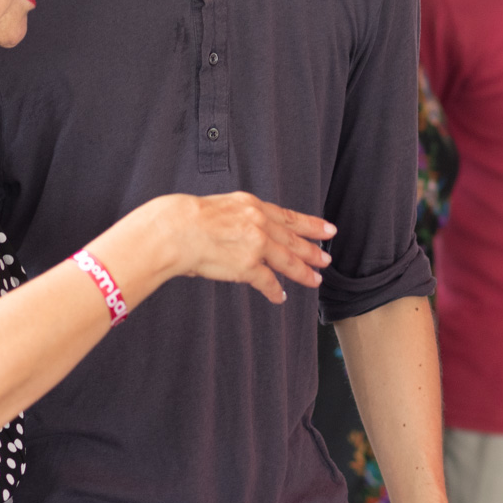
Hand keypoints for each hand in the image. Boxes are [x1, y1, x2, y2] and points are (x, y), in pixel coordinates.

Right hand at [158, 192, 334, 302]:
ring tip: (315, 279)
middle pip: (293, 240)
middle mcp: (259, 222)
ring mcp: (256, 244)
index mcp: (252, 205)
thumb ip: (238, 217)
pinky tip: (280, 297)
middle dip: (312, 250)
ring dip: (303, 272)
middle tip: (326, 258)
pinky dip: (275, 291)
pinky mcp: (248, 266)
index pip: (288, 217)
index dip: (310, 224)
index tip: (327, 229)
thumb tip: (244, 230)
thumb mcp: (221, 206)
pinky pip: (268, 282)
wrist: (175, 229)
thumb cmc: (187, 219)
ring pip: (287, 261)